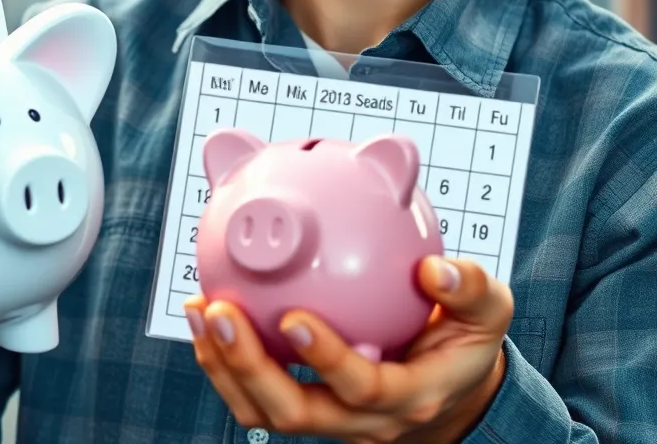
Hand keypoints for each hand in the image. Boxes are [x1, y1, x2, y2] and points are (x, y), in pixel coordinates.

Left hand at [185, 255, 511, 443]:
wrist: (450, 388)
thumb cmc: (462, 342)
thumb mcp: (486, 313)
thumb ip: (469, 289)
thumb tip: (433, 269)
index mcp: (409, 395)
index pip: (363, 390)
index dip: (327, 360)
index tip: (294, 319)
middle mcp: (363, 418)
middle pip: (296, 412)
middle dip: (248, 367)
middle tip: (219, 312)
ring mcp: (330, 418)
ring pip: (265, 411)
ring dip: (223, 365)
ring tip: (199, 308)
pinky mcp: (305, 405)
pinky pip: (256, 396)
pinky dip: (224, 360)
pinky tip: (206, 312)